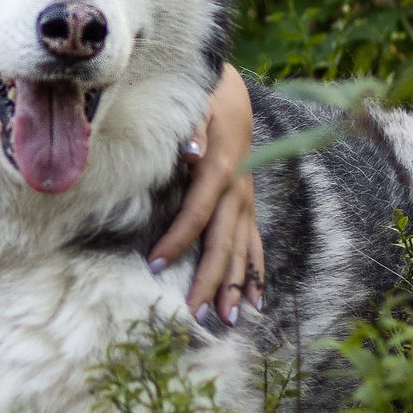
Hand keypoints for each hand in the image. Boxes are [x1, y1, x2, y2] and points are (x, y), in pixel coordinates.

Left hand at [151, 64, 263, 329]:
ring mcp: (247, 201)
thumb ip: (192, 130)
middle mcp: (238, 191)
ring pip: (243, 249)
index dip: (177, 240)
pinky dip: (256, 272)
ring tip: (229, 319)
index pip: (196, 214)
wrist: (232, 93)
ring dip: (237, 285)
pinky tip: (258, 302)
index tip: (154, 265)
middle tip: (195, 314)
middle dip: (211, 279)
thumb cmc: (205, 100)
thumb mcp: (196, 105)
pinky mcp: (249, 204)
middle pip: (224, 242)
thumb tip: (191, 156)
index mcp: (220, 169)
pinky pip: (255, 243)